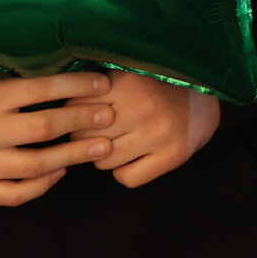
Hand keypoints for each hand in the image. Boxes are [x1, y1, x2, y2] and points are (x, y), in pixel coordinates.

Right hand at [0, 70, 114, 206]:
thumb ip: (16, 87)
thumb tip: (67, 83)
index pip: (40, 90)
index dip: (76, 87)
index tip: (104, 85)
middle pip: (44, 128)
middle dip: (82, 121)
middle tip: (109, 117)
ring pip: (35, 165)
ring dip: (73, 155)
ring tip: (102, 148)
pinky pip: (16, 192)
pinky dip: (43, 184)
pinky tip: (60, 172)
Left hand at [64, 70, 218, 187]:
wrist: (203, 103)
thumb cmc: (154, 91)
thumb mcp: (126, 79)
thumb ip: (94, 89)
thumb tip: (53, 114)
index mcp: (128, 82)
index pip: (74, 108)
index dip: (75, 115)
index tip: (87, 114)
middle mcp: (143, 106)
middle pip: (84, 138)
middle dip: (86, 139)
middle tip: (104, 132)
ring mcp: (159, 133)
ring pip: (103, 161)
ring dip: (105, 157)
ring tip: (122, 143)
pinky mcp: (172, 155)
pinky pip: (126, 178)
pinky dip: (126, 172)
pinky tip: (137, 158)